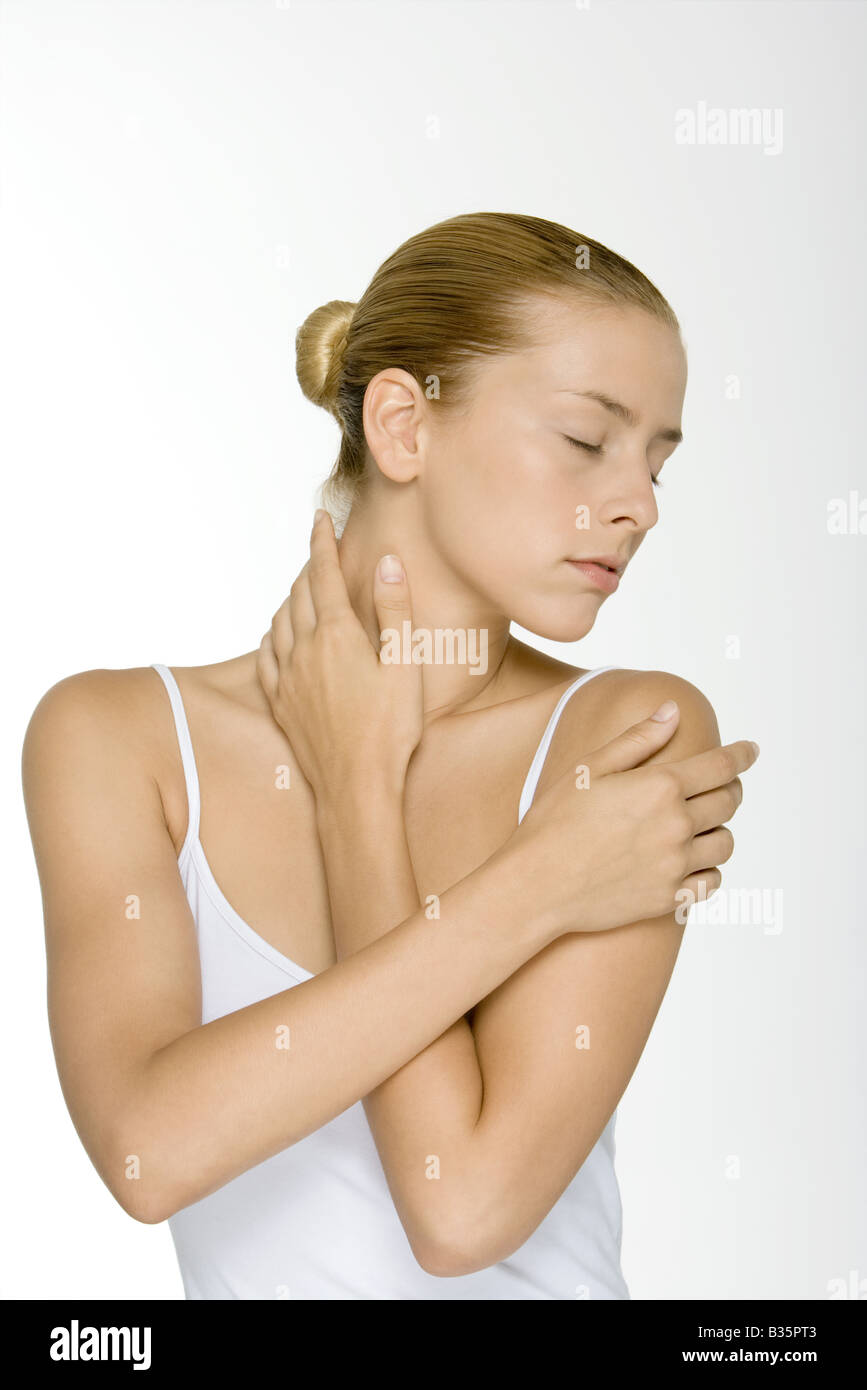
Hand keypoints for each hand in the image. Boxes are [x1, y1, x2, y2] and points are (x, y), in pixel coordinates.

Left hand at [256, 509, 423, 800]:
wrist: (356, 788)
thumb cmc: (390, 731)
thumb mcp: (405, 666)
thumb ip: (394, 611)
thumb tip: (386, 562)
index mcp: (337, 636)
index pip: (322, 574)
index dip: (321, 542)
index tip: (320, 519)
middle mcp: (304, 651)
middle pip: (298, 595)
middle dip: (309, 568)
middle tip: (321, 554)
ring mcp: (287, 679)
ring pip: (278, 622)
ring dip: (290, 599)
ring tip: (305, 592)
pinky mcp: (280, 704)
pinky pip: (266, 656)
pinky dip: (273, 635)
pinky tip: (280, 637)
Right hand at [511, 706, 758, 937]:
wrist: (536, 886)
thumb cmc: (554, 822)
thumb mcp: (590, 769)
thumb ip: (638, 739)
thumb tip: (673, 710)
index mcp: (660, 786)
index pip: (721, 766)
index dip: (742, 755)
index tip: (752, 750)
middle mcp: (676, 824)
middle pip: (728, 802)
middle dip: (731, 788)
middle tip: (722, 785)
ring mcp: (675, 864)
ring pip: (725, 843)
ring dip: (719, 829)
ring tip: (703, 825)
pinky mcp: (669, 897)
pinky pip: (712, 880)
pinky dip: (709, 868)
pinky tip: (692, 860)